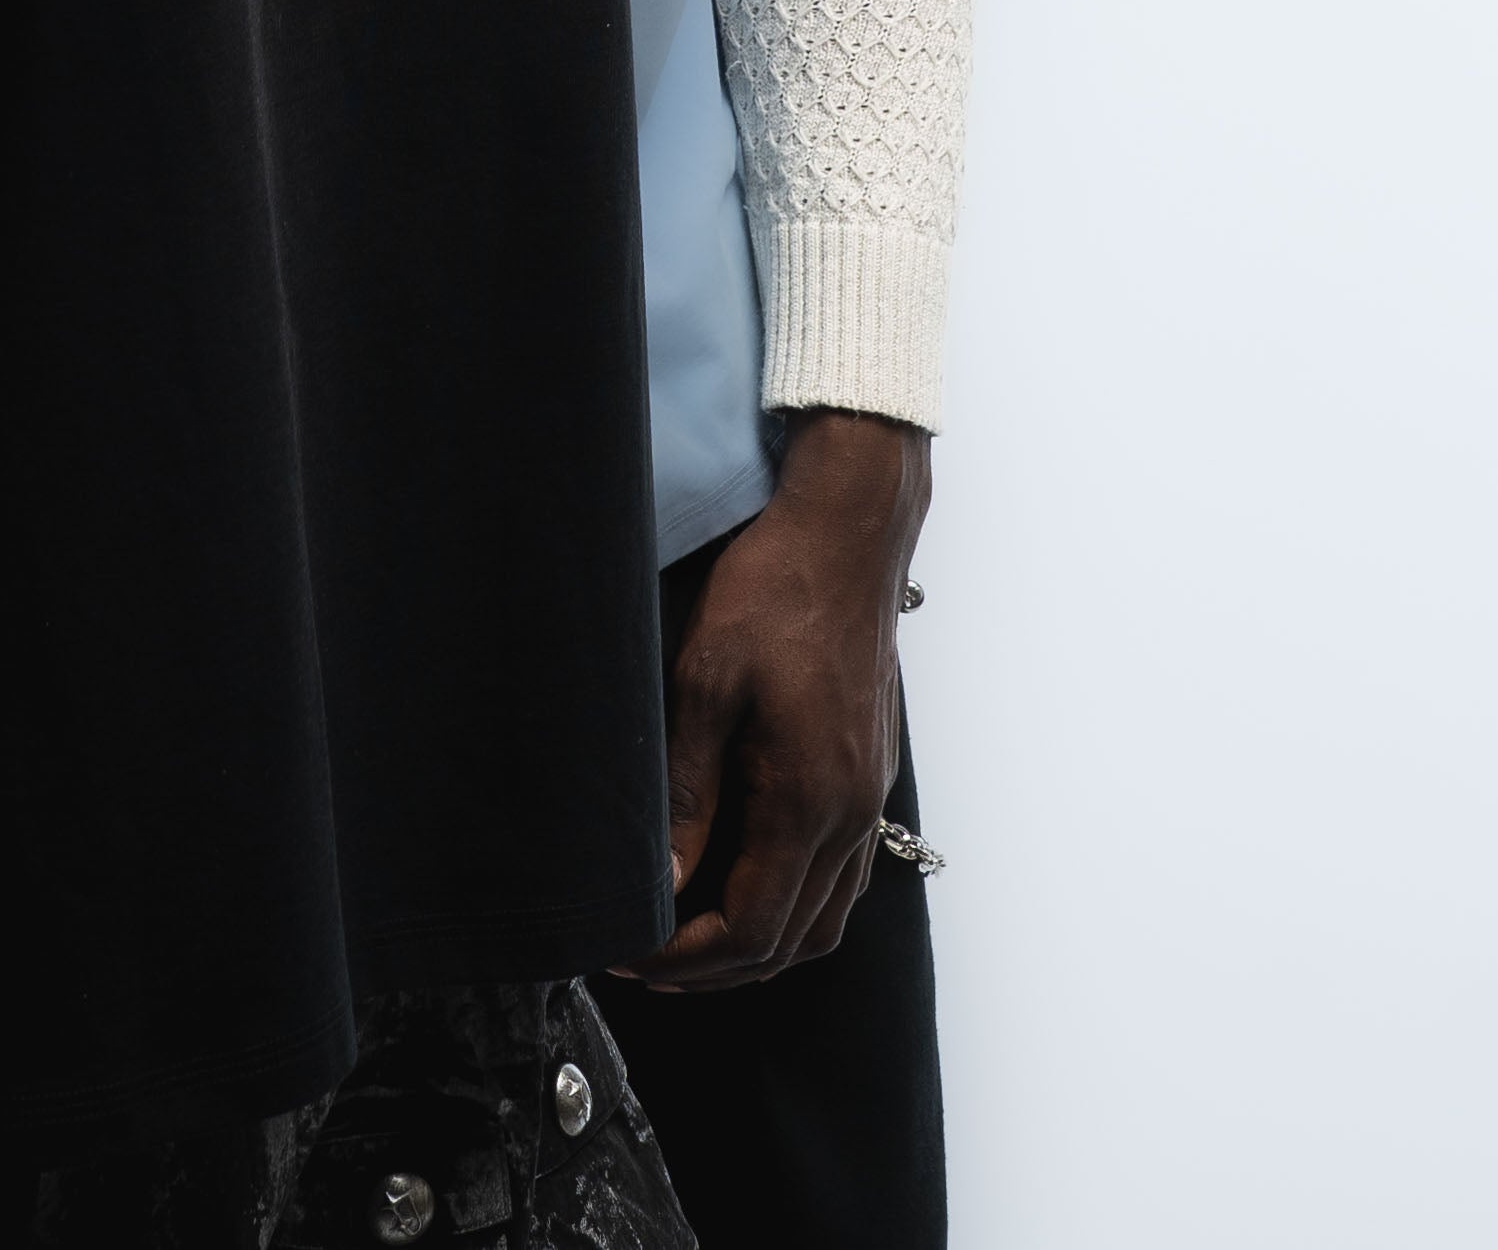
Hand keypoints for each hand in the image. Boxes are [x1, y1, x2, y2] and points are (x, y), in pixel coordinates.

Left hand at [625, 407, 930, 991]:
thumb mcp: (706, 681)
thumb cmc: (773, 589)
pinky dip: (794, 906)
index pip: (751, 928)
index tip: (627, 954)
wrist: (847, 529)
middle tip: (646, 964)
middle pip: (792, 941)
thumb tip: (661, 884)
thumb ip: (685, 793)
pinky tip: (747, 885)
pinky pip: (842, 876)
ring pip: (825, 918)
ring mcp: (868, 794)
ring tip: (689, 944)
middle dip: (716, 969)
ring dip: (759, 946)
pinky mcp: (870, 771)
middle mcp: (851, 812)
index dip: (685, 958)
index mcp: (809, 798)